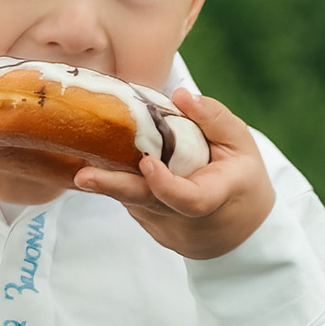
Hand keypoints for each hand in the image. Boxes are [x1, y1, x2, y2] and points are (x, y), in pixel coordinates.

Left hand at [67, 91, 274, 258]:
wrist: (238, 231)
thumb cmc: (240, 178)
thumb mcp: (240, 144)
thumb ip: (214, 118)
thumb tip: (180, 95)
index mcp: (215, 196)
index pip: (188, 199)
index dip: (165, 185)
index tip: (147, 163)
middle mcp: (183, 218)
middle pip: (146, 203)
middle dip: (112, 187)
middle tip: (84, 175)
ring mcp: (162, 226)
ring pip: (131, 199)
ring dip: (108, 178)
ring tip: (85, 160)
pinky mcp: (147, 225)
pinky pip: (130, 199)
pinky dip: (119, 179)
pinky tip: (105, 163)